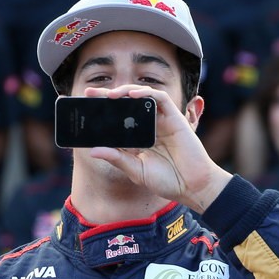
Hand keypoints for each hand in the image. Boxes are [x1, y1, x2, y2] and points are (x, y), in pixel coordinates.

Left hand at [82, 84, 230, 212]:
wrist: (192, 187)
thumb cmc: (167, 181)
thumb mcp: (136, 170)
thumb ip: (117, 158)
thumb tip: (93, 150)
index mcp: (139, 138)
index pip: (118, 119)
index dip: (103, 111)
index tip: (86, 107)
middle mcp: (150, 126)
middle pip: (127, 104)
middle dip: (109, 95)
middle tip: (90, 91)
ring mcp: (162, 121)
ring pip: (142, 97)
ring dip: (126, 91)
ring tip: (111, 94)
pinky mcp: (175, 118)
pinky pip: (160, 98)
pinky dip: (147, 93)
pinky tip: (133, 95)